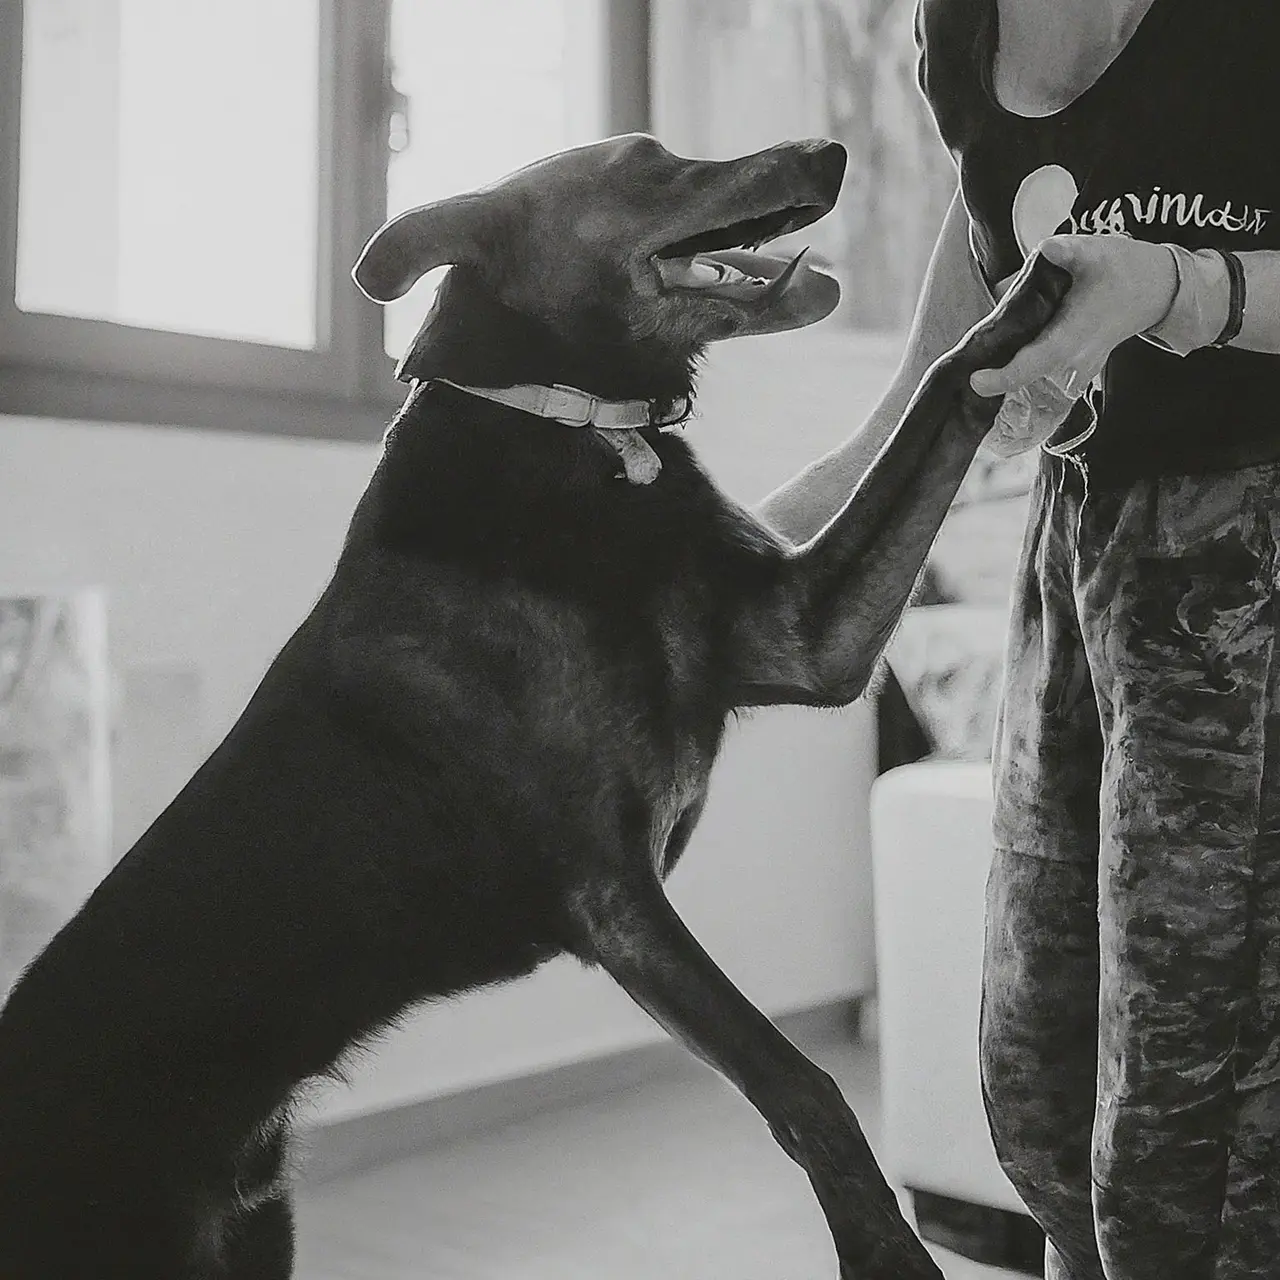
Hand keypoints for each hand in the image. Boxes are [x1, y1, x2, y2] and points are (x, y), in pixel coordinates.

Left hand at [969, 234, 1176, 397]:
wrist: (1157, 289)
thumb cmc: (1126, 269)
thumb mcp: (1098, 252)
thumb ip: (1070, 250)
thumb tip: (1046, 248)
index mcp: (1073, 336)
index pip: (1032, 365)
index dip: (1002, 377)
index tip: (975, 381)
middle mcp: (1073, 360)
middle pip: (1025, 376)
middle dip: (995, 372)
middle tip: (970, 361)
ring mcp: (1077, 368)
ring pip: (1033, 375)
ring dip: (1007, 369)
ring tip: (983, 358)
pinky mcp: (1076, 368)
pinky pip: (1043, 372)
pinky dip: (1022, 365)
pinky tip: (1005, 352)